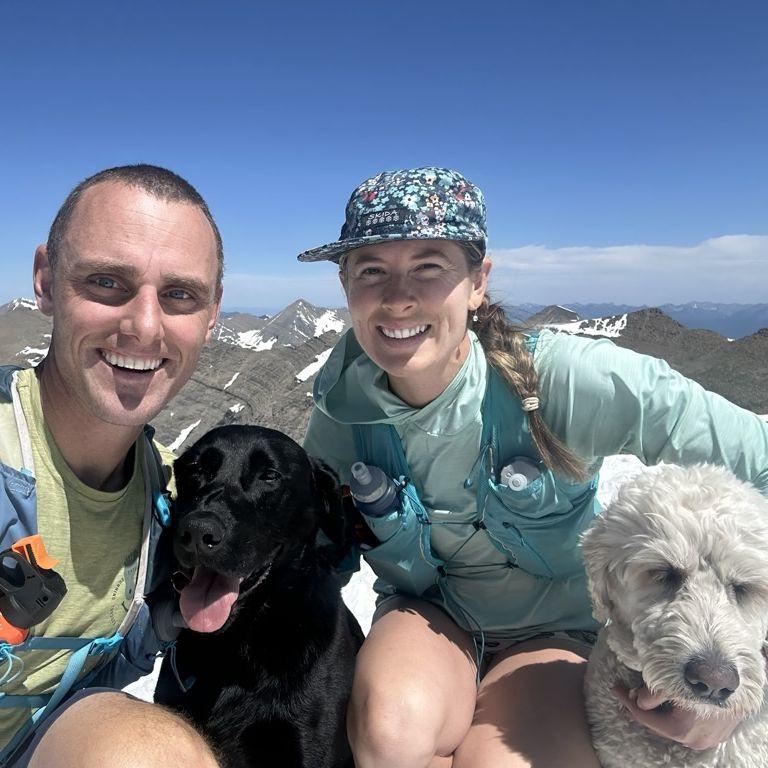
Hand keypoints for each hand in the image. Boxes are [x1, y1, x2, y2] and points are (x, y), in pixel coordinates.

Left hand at [612, 685, 741, 749]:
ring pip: (674, 727)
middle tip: (628, 692)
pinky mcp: (718, 733)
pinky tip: (671, 703)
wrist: (738, 679)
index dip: (626, 701)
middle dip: (643, 709)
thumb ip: (650, 694)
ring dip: (660, 713)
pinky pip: (690, 727)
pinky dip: (676, 716)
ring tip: (647, 697)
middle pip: (659, 725)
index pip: (644, 717)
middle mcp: (694, 740)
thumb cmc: (702, 677)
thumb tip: (636, 700)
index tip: (615, 688)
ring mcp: (708, 740)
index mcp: (680, 730)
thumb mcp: (670, 681)